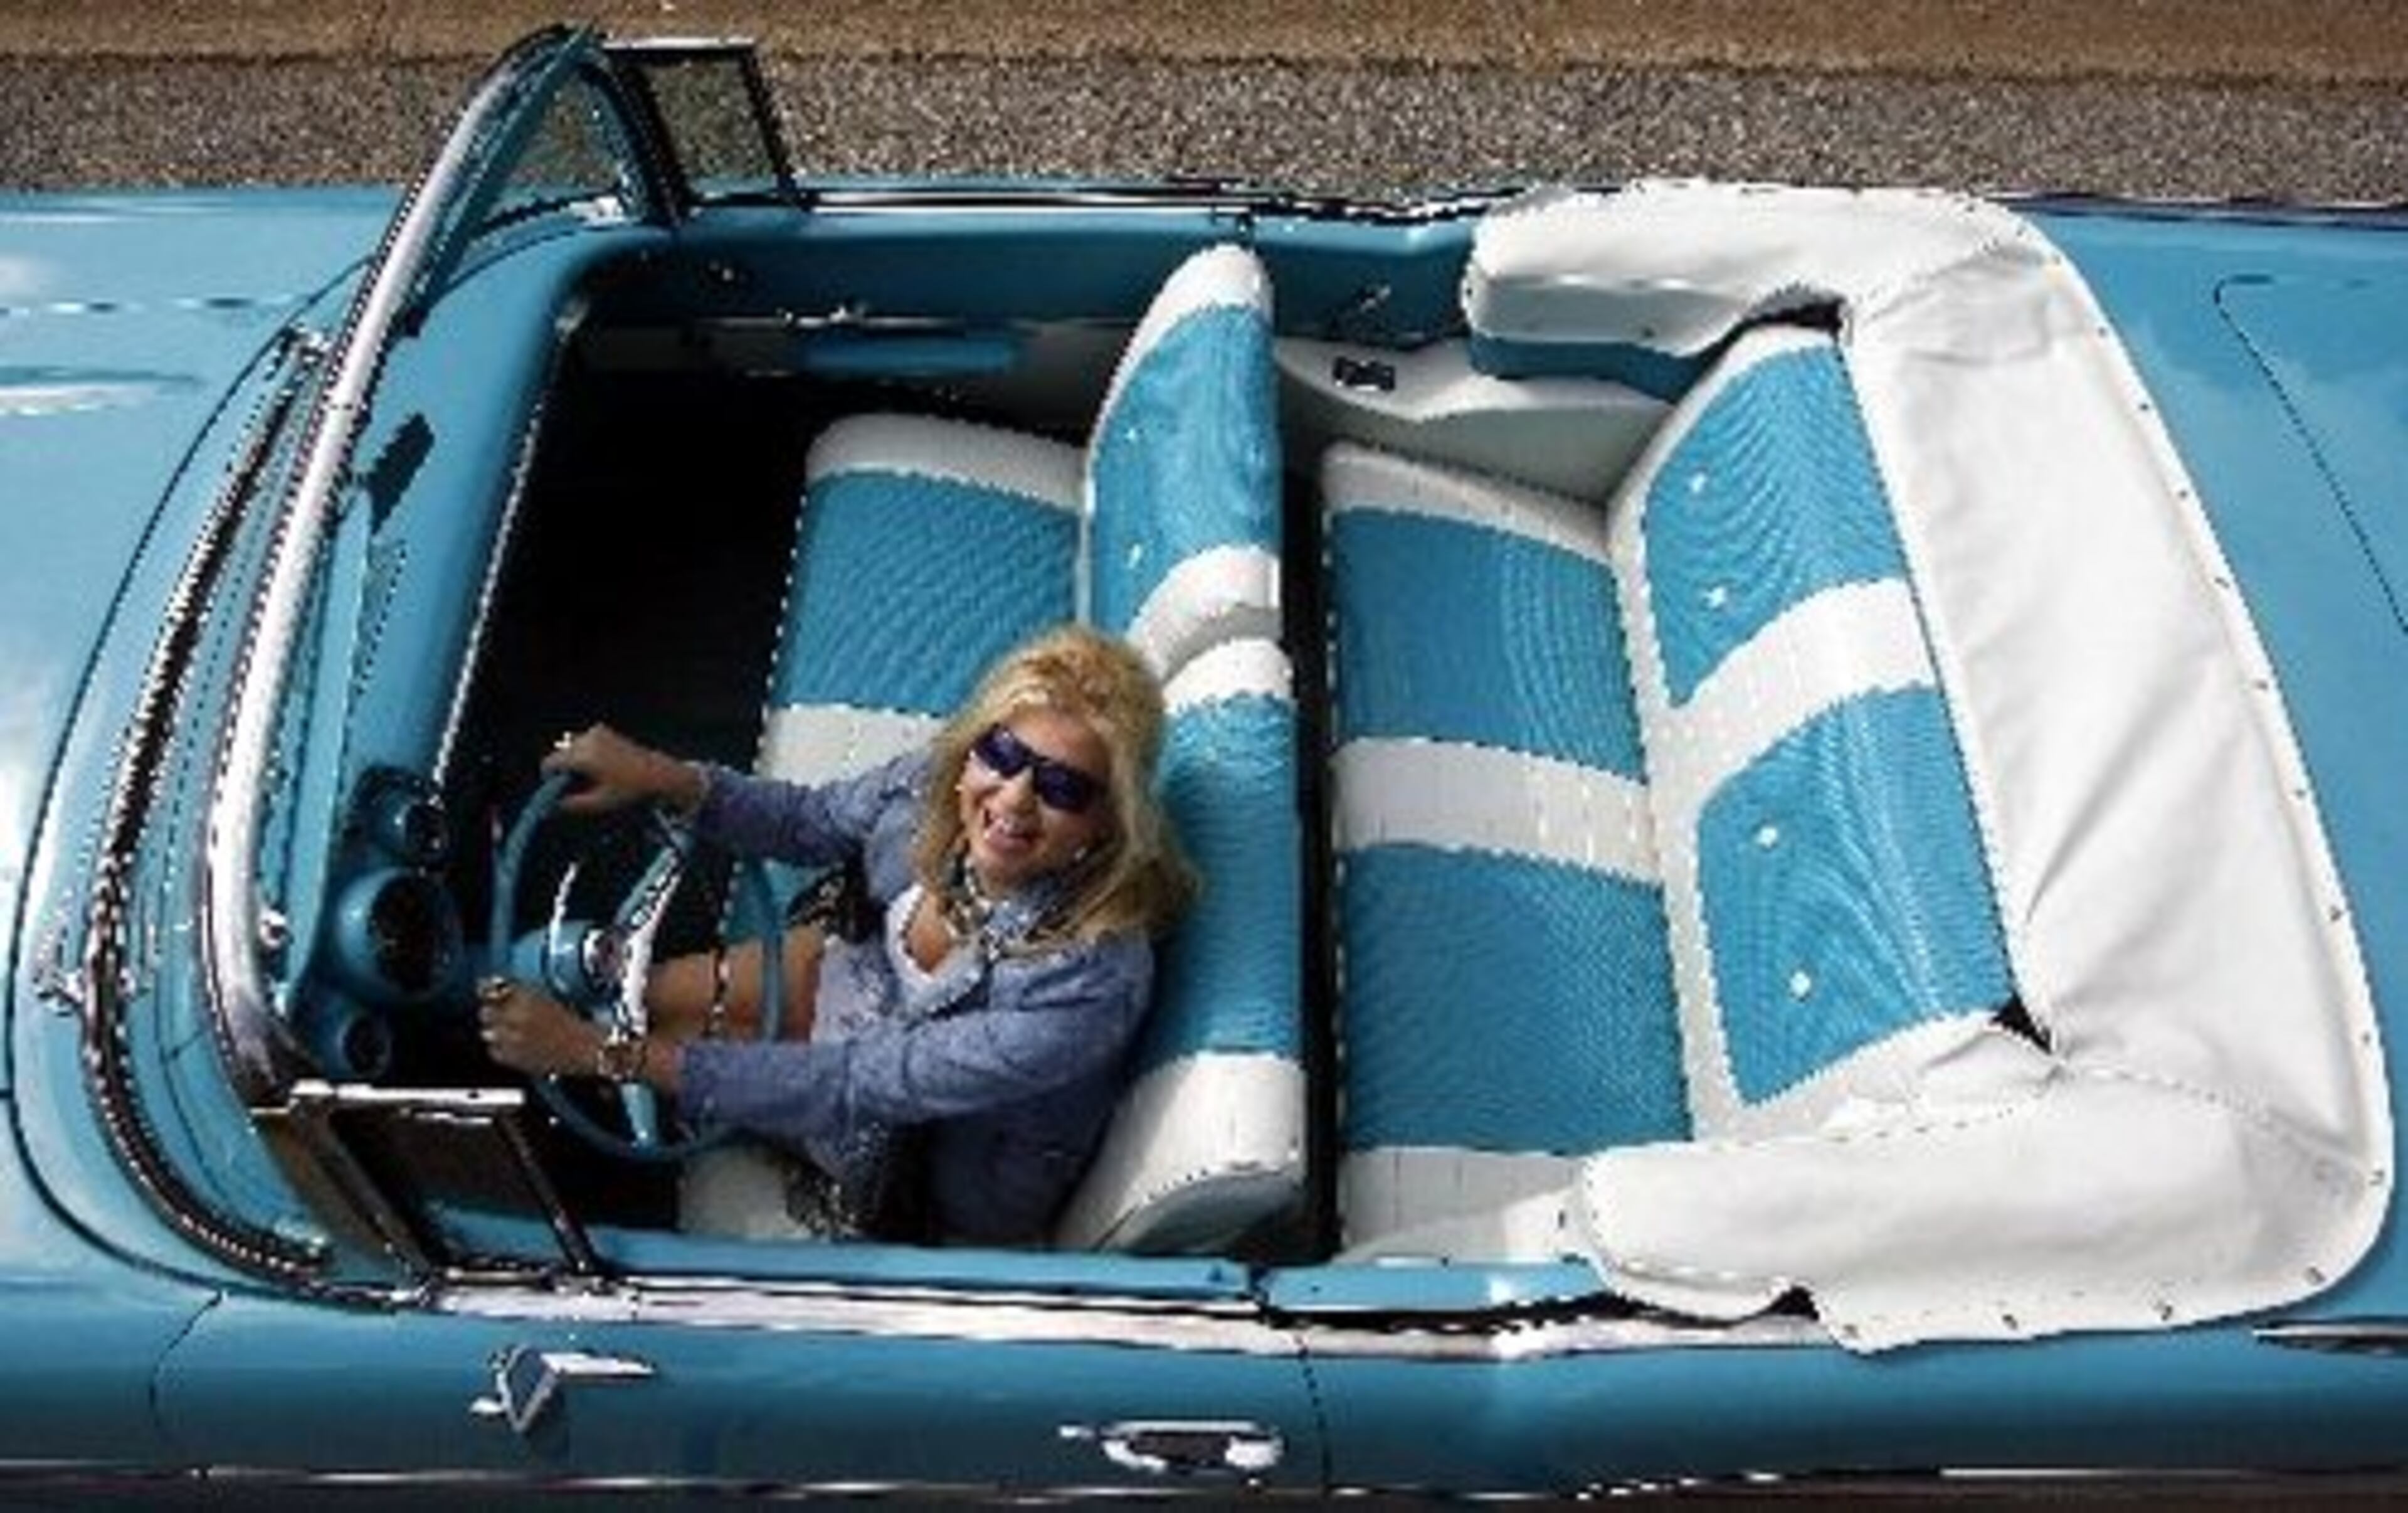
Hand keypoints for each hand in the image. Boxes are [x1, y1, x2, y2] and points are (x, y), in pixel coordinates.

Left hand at [477, 977, 603, 1078]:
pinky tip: (515, 1047)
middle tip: (504, 1016)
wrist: (586, 1048)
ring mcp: (511, 1039)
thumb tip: (497, 989)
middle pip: (485, 1012)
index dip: (488, 991)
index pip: (490, 990)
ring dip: (496, 1031)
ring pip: (487, 1032)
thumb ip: (520, 994)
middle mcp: (514, 1017)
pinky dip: (500, 1049)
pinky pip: (494, 1051)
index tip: (488, 992)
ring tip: (512, 1033)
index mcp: (525, 998)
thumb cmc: (574, 1024)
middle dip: (492, 1013)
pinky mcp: (513, 1058)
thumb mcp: (547, 999)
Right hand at [541, 724, 704, 815]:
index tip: (555, 790)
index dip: (549, 778)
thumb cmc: (631, 788)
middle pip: (560, 755)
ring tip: (590, 777)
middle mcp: (588, 740)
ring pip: (570, 748)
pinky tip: (598, 767)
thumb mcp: (600, 802)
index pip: (551, 763)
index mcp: (585, 756)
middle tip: (575, 787)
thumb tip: (554, 807)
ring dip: (573, 762)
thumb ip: (573, 804)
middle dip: (562, 771)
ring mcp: (596, 732)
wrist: (656, 773)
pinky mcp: (603, 730)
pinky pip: (583, 742)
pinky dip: (584, 753)